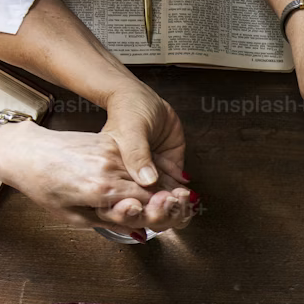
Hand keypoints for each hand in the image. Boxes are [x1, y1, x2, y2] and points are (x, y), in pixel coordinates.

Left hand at [0, 120, 196, 234]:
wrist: (27, 152)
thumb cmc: (43, 185)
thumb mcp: (73, 216)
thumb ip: (110, 221)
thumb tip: (138, 229)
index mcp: (102, 188)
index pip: (146, 204)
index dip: (165, 213)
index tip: (177, 218)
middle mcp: (110, 166)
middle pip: (152, 187)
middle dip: (169, 200)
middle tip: (183, 209)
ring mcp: (111, 151)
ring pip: (146, 172)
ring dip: (160, 186)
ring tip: (172, 198)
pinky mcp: (108, 141)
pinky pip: (134, 160)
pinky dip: (145, 172)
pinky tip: (150, 181)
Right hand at [100, 76, 195, 229]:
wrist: (142, 96)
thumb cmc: (128, 109)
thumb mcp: (130, 131)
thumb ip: (137, 155)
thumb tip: (148, 179)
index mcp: (115, 172)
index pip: (128, 198)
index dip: (141, 207)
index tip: (154, 208)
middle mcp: (133, 175)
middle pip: (147, 201)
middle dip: (162, 206)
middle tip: (172, 203)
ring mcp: (151, 172)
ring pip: (163, 194)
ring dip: (175, 199)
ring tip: (183, 198)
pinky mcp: (166, 165)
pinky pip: (175, 182)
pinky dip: (182, 188)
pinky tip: (188, 192)